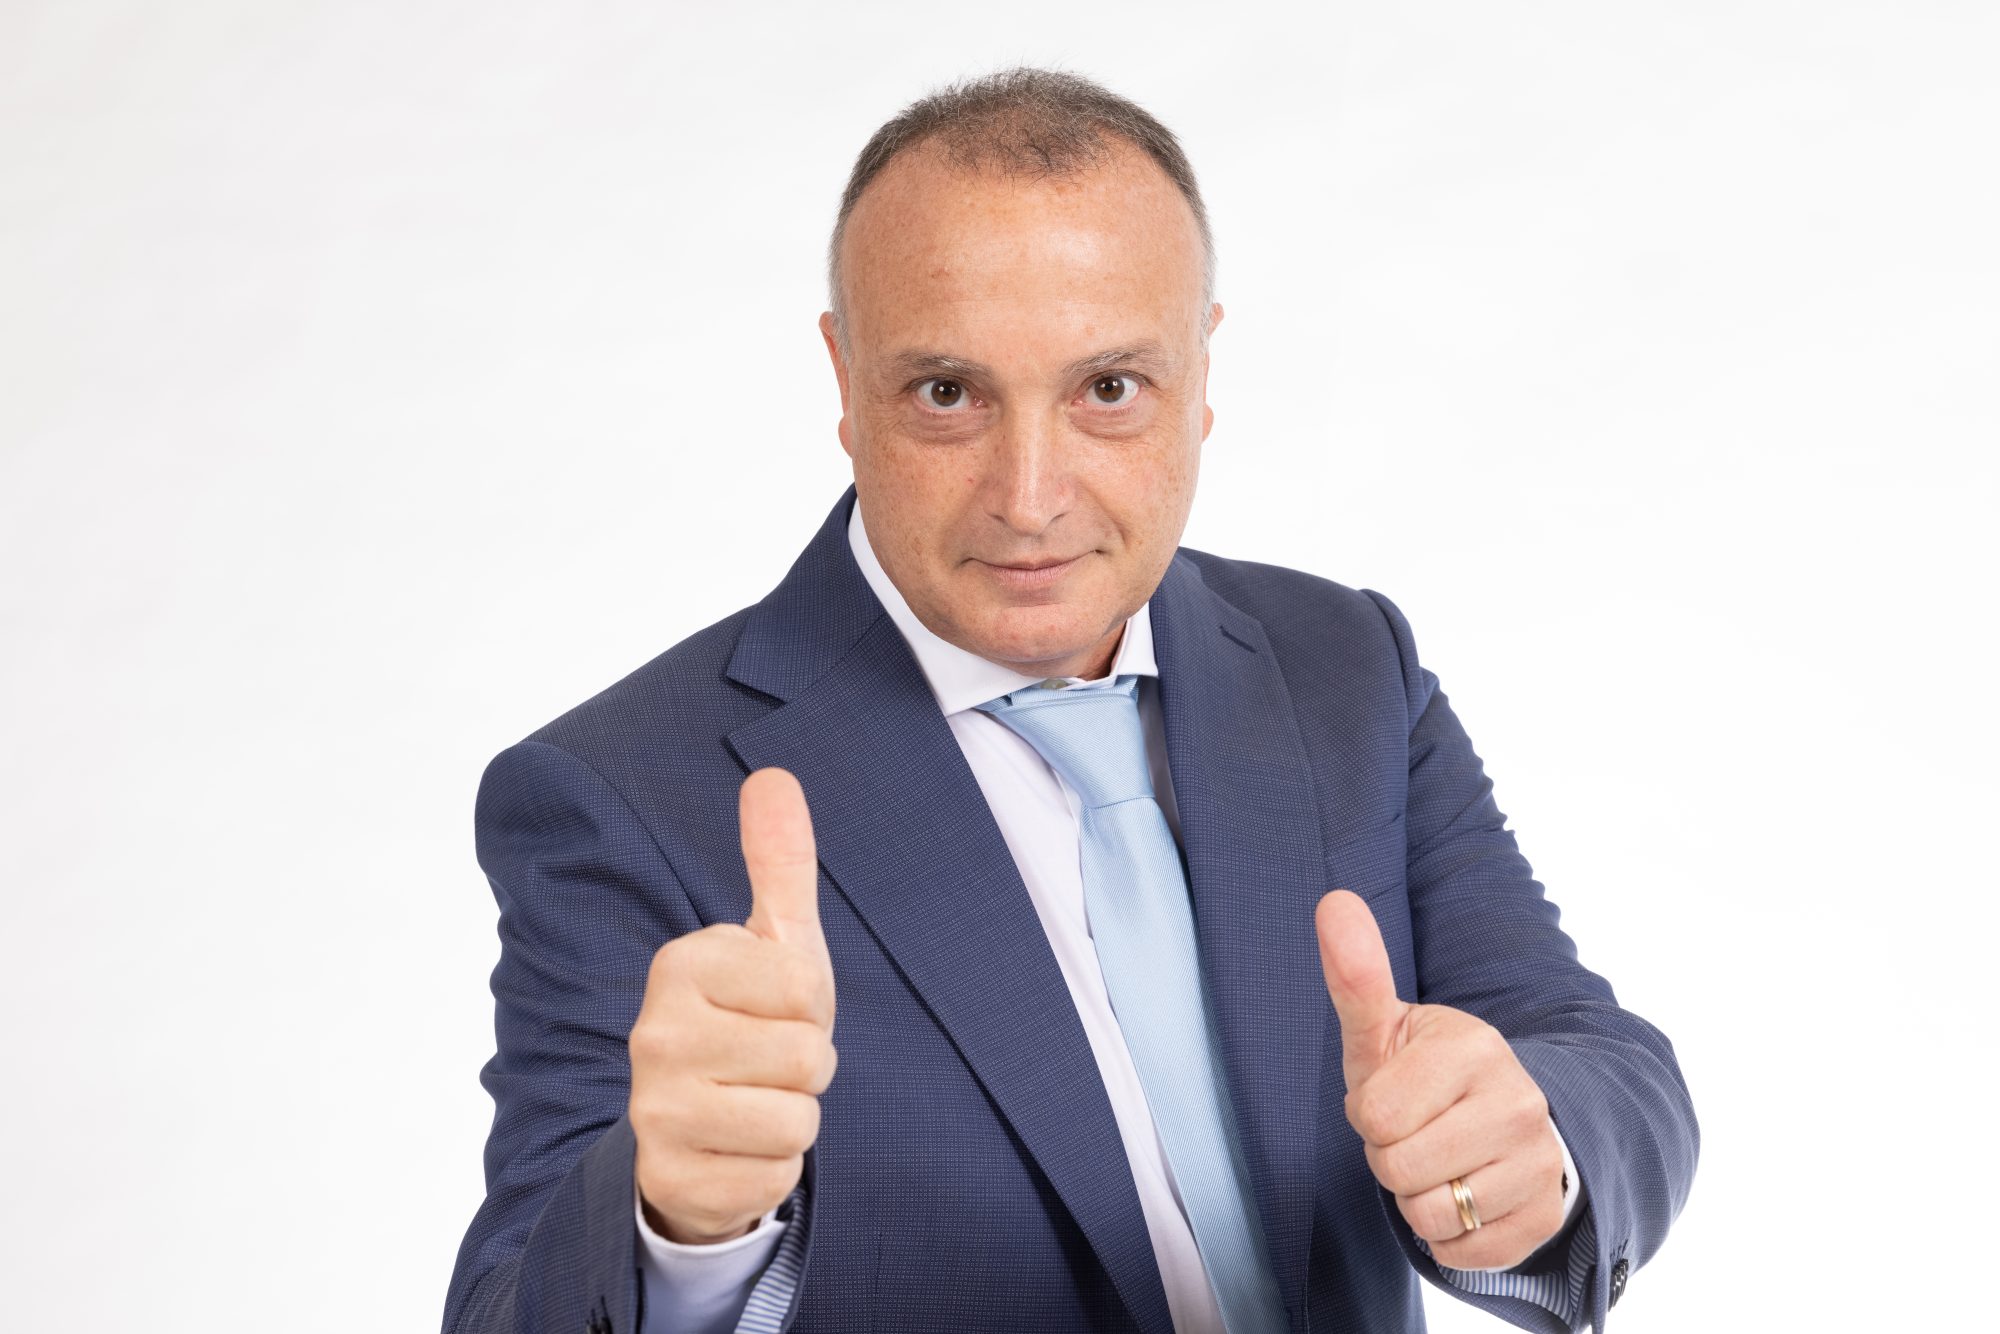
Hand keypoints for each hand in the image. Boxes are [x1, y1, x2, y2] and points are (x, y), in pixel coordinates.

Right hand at [629, 768, 838, 1243]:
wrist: (698, 1128)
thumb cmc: (750, 1022)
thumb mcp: (773, 942)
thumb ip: (778, 861)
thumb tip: (775, 774)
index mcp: (681, 966)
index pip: (805, 988)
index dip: (809, 1008)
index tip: (772, 1011)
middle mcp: (654, 1034)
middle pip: (807, 1059)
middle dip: (806, 1069)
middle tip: (766, 1064)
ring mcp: (654, 1110)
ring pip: (796, 1122)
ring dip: (793, 1120)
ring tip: (754, 1103)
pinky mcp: (670, 1179)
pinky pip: (775, 1176)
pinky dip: (772, 1170)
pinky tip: (736, 1149)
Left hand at [1315, 889, 1565, 1270]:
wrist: (1502, 1121)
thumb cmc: (1424, 1074)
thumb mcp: (1386, 1029)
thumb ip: (1356, 974)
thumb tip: (1333, 899)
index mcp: (1476, 1048)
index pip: (1377, 1114)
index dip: (1370, 1114)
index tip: (1393, 1097)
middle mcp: (1521, 1103)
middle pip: (1399, 1168)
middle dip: (1389, 1158)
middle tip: (1415, 1133)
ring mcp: (1541, 1164)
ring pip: (1430, 1215)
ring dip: (1415, 1200)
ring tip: (1437, 1164)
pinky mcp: (1546, 1218)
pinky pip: (1461, 1253)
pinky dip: (1448, 1237)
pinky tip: (1463, 1198)